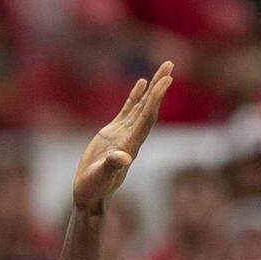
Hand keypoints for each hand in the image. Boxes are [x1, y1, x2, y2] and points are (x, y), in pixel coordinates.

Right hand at [73, 61, 172, 215]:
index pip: (146, 118)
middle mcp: (131, 137)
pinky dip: (136, 97)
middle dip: (160, 87)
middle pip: (150, 108)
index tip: (166, 81)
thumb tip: (124, 158)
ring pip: (141, 106)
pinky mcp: (112, 133)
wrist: (90, 195)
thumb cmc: (94, 188)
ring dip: (153, 88)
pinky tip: (142, 83)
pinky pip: (128, 111)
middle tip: (170, 65)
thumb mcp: (99, 177)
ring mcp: (123, 134)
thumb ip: (111, 166)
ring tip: (164, 69)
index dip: (156, 99)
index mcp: (130, 145)